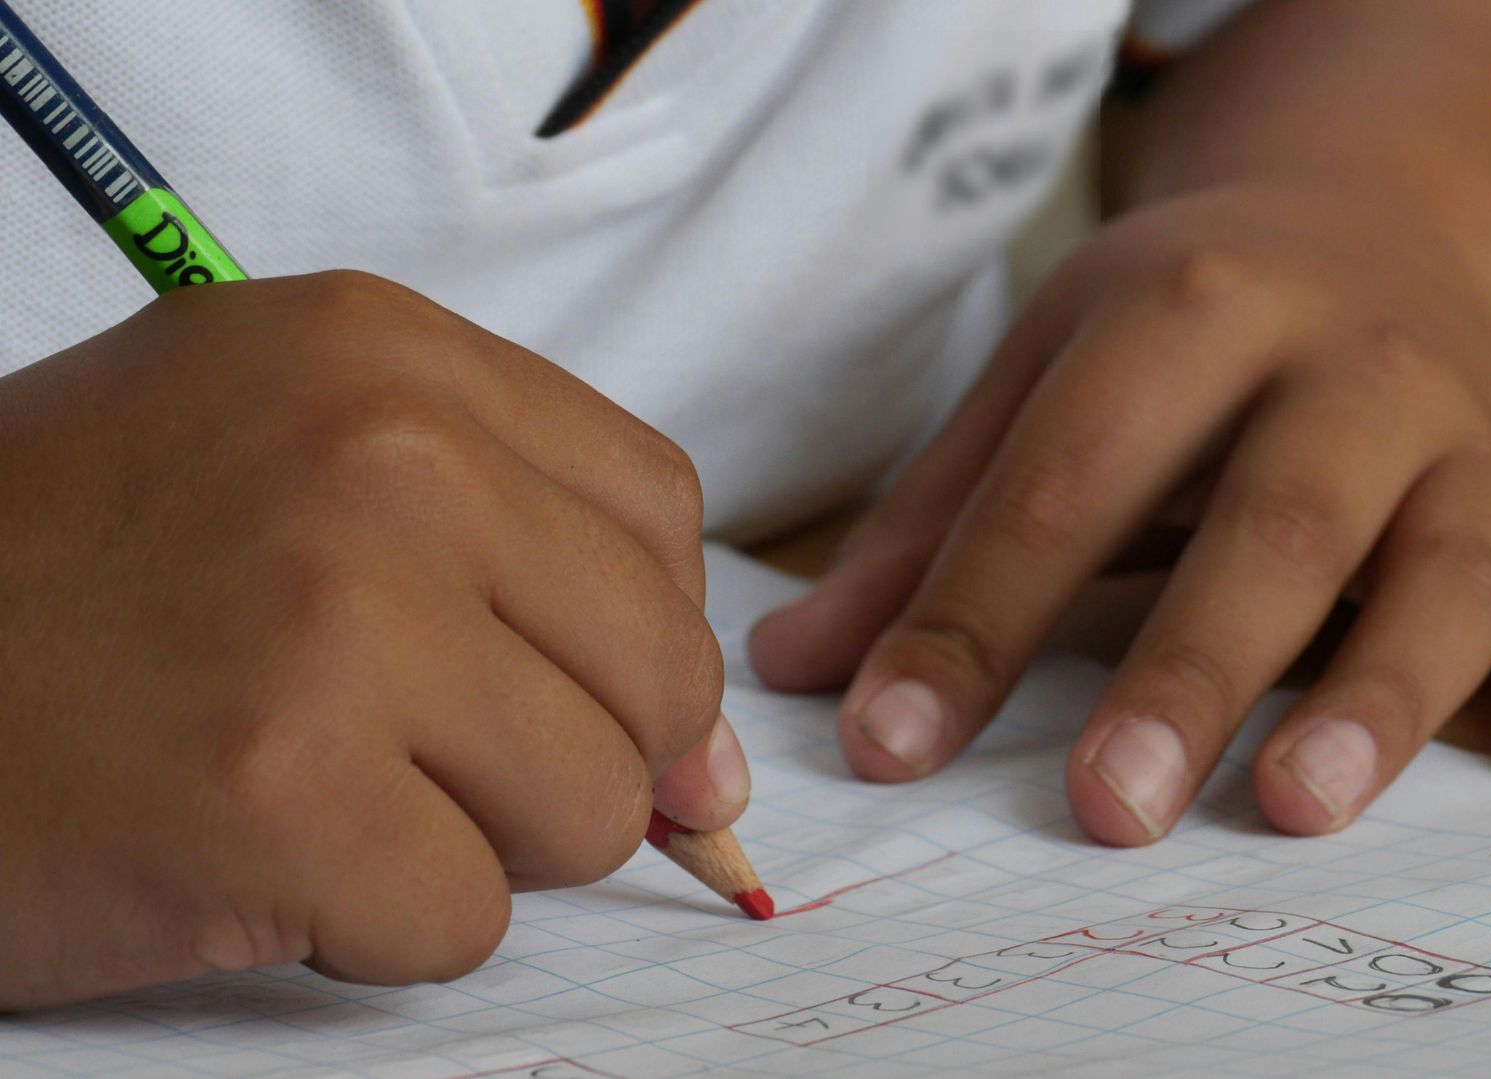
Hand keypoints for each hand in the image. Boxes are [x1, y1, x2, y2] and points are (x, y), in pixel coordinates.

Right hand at [0, 272, 742, 1008]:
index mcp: (384, 353)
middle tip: (421, 758)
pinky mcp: (284, 795)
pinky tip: (261, 861)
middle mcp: (382, 456)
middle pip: (657, 666)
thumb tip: (716, 765)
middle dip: (575, 754)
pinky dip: (380, 928)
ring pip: (592, 804)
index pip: (658, 511)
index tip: (571, 691)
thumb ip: (522, 573)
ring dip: (479, 843)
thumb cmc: (69, 586)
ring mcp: (338, 620)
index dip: (635, 630)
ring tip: (328, 794)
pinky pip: (469, 919)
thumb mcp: (288, 472)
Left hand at [750, 185, 1490, 844]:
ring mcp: (1475, 432)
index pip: (1070, 478)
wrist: (1379, 222)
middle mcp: (1351, 363)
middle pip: (1276, 519)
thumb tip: (799, 674)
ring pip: (1451, 564)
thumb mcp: (1047, 374)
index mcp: (1193, 310)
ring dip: (1382, 690)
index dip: (974, 618)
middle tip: (1108, 809)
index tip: (889, 749)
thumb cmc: (1186, 330)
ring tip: (1297, 805)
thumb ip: (933, 524)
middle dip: (1190, 667)